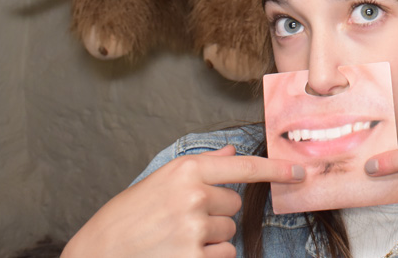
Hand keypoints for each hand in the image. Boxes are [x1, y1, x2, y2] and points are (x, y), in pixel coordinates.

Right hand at [62, 145, 303, 257]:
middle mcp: (193, 197)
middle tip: (181, 221)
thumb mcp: (159, 181)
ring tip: (175, 240)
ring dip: (211, 240)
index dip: (276, 170)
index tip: (300, 172)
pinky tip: (178, 254)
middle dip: (216, 214)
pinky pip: (222, 256)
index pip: (243, 167)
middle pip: (234, 206)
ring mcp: (194, 230)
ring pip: (229, 234)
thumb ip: (200, 167)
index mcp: (186, 171)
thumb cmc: (126, 218)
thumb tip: (233, 150)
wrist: (97, 253)